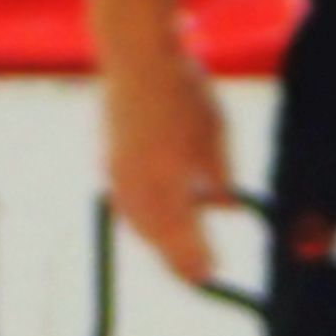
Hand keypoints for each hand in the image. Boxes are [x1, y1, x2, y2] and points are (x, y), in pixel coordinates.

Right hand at [103, 43, 237, 285]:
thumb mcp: (217, 135)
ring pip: (138, 222)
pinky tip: (151, 225)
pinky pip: (125, 204)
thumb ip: (221, 178)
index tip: (215, 273)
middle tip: (200, 278)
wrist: (137, 57)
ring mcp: (118, 171)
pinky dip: (140, 221)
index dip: (199, 257)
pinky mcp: (108, 159)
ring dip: (158, 244)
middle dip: (178, 260)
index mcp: (168, 178)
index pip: (184, 234)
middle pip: (157, 236)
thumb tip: (227, 210)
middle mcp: (138, 181)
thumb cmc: (185, 92)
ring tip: (179, 259)